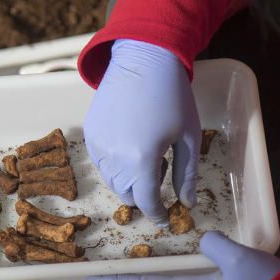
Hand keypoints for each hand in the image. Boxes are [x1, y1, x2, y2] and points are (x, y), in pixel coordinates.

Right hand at [84, 39, 200, 224]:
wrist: (144, 60)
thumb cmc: (173, 98)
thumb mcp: (188, 138)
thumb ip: (186, 175)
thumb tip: (187, 204)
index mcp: (142, 162)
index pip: (147, 203)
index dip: (157, 214)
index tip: (165, 218)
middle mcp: (115, 159)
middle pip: (127, 195)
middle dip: (144, 193)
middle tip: (161, 169)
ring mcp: (98, 146)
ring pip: (112, 180)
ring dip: (129, 178)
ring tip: (146, 152)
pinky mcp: (90, 134)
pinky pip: (102, 161)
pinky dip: (115, 163)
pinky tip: (131, 141)